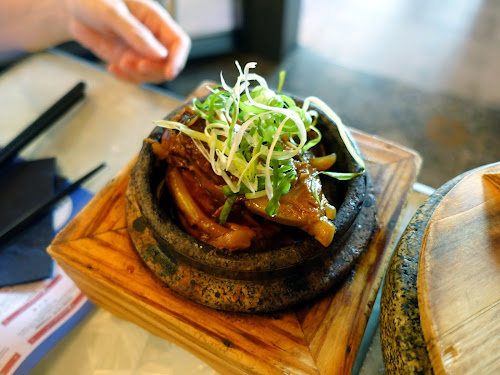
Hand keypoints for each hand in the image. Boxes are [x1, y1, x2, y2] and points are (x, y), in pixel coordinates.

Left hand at [67, 0, 190, 82]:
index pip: (179, 42)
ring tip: (119, 63)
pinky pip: (134, 76)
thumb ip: (136, 33)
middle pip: (167, 63)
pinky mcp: (126, 59)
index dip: (178, 59)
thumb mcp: (112, 12)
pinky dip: (124, 77)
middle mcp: (151, 36)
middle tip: (133, 65)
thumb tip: (159, 54)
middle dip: (153, 69)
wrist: (71, 6)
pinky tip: (112, 68)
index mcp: (155, 19)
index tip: (169, 73)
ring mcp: (139, 50)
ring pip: (151, 74)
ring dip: (137, 75)